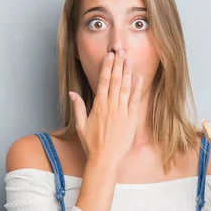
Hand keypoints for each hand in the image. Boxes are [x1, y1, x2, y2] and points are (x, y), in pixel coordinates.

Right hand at [69, 49, 142, 167]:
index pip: (103, 82)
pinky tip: (138, 77)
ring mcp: (122, 112)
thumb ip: (78, 107)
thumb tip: (73, 93)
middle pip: (114, 81)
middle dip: (117, 64)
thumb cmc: (92, 144)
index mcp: (98, 106)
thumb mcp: (80, 125)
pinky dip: (137, 88)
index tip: (109, 56)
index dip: (106, 67)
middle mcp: (111, 106)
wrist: (105, 159)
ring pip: (125, 88)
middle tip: (120, 50)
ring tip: (128, 59)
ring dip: (127, 73)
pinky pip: (134, 100)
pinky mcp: (131, 119)